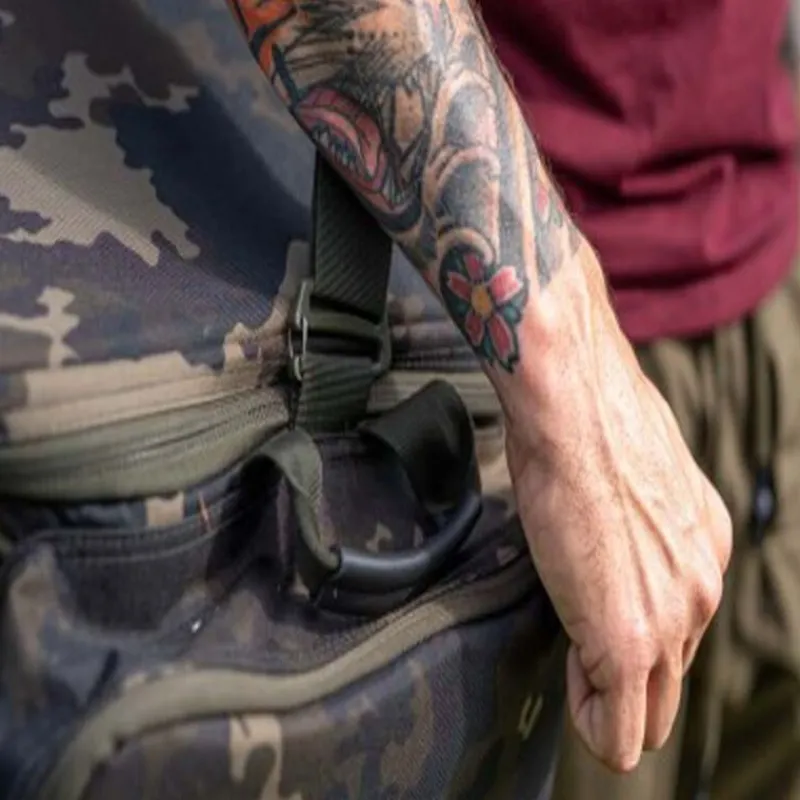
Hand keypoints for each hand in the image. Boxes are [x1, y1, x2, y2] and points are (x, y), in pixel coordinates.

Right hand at [503, 253, 732, 771]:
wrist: (574, 407)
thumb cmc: (585, 425)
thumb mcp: (626, 475)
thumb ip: (630, 520)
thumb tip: (600, 531)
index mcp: (702, 546)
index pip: (679, 627)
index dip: (630, 637)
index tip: (592, 625)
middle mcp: (701, 587)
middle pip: (672, 681)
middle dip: (624, 682)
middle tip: (579, 658)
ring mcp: (672, 618)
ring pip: (649, 713)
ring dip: (605, 699)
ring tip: (572, 666)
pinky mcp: (627, 639)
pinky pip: (617, 729)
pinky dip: (589, 718)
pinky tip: (569, 682)